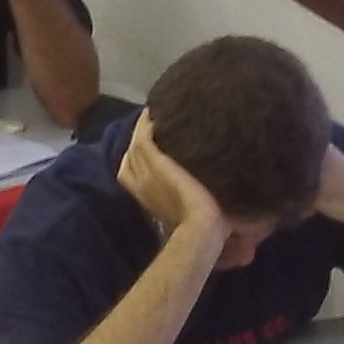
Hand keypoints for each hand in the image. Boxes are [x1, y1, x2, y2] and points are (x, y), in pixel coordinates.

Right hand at [121, 110, 224, 238]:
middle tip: (152, 125)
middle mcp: (140, 183)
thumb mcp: (191, 217)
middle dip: (138, 141)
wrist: (201, 228)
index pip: (129, 173)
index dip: (137, 160)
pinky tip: (153, 112)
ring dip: (141, 128)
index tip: (150, 148)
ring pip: (134, 143)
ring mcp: (145, 170)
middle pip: (129, 155)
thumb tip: (214, 208)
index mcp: (146, 198)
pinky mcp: (155, 160)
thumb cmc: (201, 231)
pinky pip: (143, 135)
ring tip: (154, 114)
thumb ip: (192, 203)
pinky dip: (144, 124)